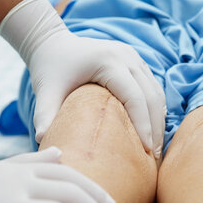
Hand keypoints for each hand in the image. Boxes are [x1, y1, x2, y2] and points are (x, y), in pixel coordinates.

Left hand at [0, 0, 166, 157]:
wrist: (53, 45)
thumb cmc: (49, 70)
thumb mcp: (45, 92)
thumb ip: (44, 115)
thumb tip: (43, 140)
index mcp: (108, 61)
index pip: (134, 97)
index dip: (143, 125)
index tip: (145, 151)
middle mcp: (126, 56)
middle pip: (151, 96)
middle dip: (155, 128)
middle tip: (154, 157)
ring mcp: (133, 57)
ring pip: (157, 92)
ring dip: (158, 120)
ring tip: (155, 149)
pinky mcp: (135, 62)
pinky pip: (152, 88)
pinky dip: (154, 110)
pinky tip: (151, 132)